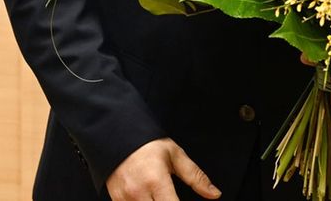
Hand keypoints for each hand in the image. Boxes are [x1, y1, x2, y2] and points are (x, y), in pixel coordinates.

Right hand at [106, 138, 220, 200]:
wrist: (116, 136)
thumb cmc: (147, 145)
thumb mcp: (175, 155)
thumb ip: (195, 177)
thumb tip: (214, 194)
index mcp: (155, 181)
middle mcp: (138, 193)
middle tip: (170, 195)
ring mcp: (125, 199)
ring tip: (159, 195)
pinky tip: (149, 196)